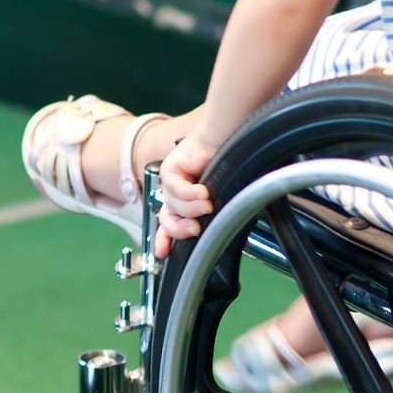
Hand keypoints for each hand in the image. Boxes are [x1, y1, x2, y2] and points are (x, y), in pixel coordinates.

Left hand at [154, 132, 218, 257]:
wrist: (227, 139)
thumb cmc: (229, 163)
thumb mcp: (220, 195)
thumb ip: (210, 212)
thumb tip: (204, 229)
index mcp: (187, 200)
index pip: (170, 223)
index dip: (165, 238)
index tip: (163, 253)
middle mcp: (177, 193)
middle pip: (167, 218)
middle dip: (178, 228)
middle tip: (195, 229)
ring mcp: (171, 181)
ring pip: (173, 205)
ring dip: (191, 208)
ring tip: (207, 204)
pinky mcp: (170, 169)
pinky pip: (174, 188)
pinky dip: (189, 193)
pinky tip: (202, 192)